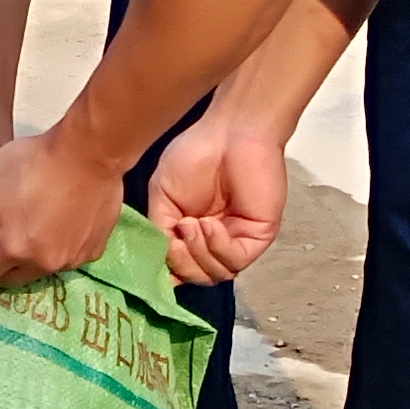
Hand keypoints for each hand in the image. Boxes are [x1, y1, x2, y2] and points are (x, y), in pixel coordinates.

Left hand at [0, 127, 123, 302]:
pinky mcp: (91, 252)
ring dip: (21, 260)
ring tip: (22, 231)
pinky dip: (49, 250)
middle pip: (5, 279)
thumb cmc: (31, 163)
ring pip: (34, 271)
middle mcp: (40, 263)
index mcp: (9, 249)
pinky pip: (61, 260)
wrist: (89, 151)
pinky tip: (51, 226)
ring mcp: (69, 261)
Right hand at [148, 112, 292, 286]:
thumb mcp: (161, 196)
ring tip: (191, 224)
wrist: (231, 132)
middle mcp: (213, 241)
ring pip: (215, 274)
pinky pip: (234, 260)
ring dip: (197, 254)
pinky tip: (207, 225)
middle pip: (196, 276)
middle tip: (176, 234)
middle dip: (181, 263)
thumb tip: (161, 268)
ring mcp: (236, 240)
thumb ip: (159, 232)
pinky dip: (216, 247)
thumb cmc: (194, 155)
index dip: (164, 268)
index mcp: (189, 233)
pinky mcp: (257, 237)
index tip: (152, 258)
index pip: (178, 267)